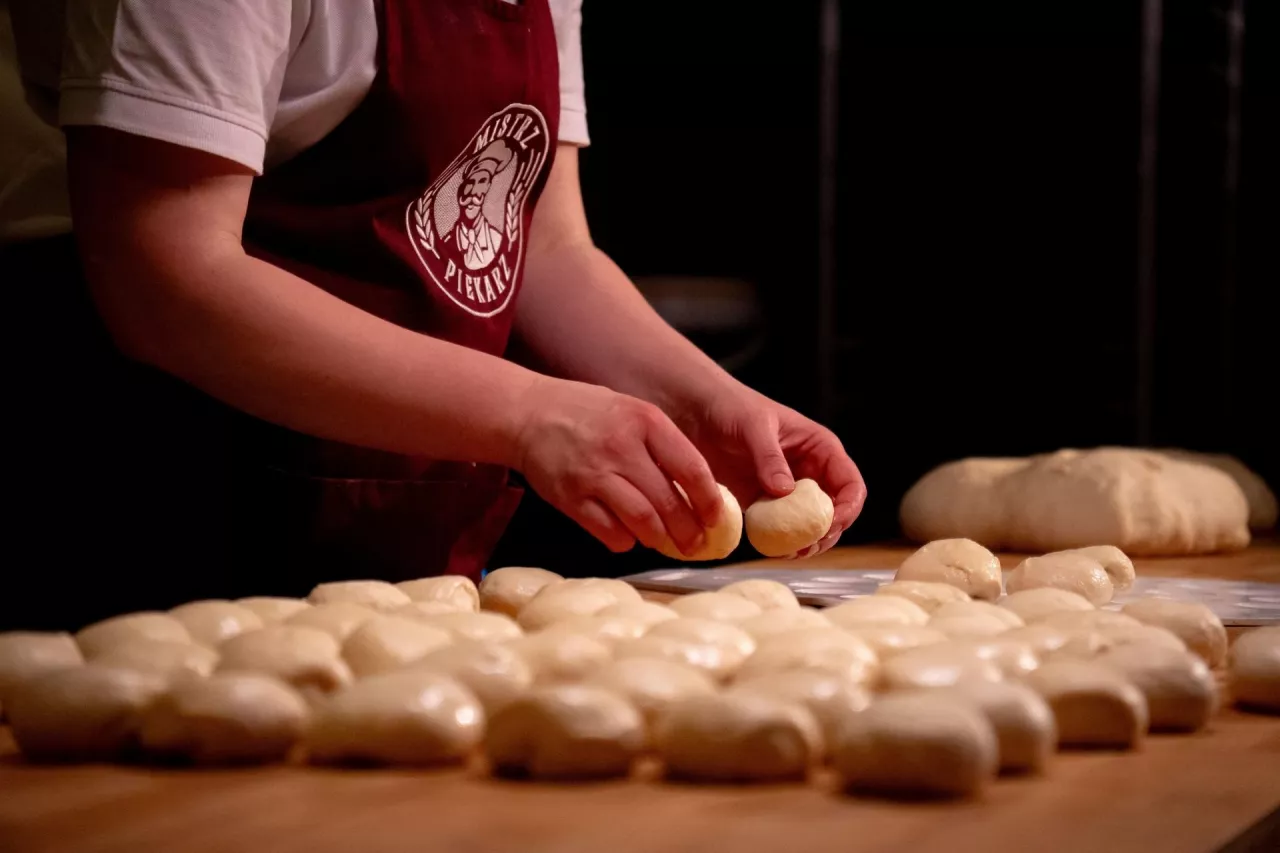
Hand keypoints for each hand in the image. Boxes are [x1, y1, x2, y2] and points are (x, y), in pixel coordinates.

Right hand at [513, 376, 722, 554]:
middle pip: (668, 501)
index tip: (716, 517)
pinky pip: (609, 532)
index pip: (691, 468)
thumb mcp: (633, 412)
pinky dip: (625, 541)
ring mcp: (594, 475)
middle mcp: (621, 448)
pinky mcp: (571, 498)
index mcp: (645, 422)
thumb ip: (663, 444)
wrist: (529, 414)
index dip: (708, 500)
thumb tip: (698, 489)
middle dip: (688, 530)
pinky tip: (629, 537)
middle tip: (696, 543)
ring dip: (659, 539)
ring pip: (641, 521)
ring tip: (666, 543)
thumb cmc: (589, 414)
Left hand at [677, 384, 866, 556]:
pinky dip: (781, 542)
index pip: (850, 484)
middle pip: (834, 511)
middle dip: (827, 533)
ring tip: (791, 552)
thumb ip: (770, 457)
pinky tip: (771, 548)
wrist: (699, 413)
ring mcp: (788, 490)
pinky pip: (781, 529)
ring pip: (810, 525)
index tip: (830, 524)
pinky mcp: (764, 503)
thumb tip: (784, 491)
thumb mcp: (753, 426)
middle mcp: (810, 472)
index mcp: (820, 449)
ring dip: (806, 542)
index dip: (847, 508)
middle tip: (807, 547)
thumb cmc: (732, 407)